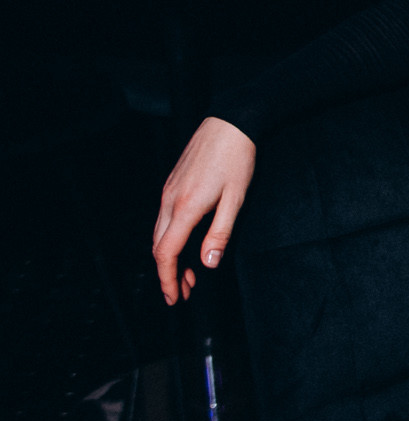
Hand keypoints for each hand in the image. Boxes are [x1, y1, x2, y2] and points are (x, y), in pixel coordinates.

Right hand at [152, 117, 255, 304]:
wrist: (230, 122)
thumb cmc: (237, 158)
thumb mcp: (236, 198)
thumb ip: (220, 232)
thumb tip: (207, 262)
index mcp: (185, 208)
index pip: (167, 253)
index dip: (168, 279)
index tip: (174, 297)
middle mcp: (169, 201)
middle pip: (159, 247)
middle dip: (169, 273)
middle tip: (184, 291)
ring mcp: (168, 191)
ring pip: (160, 233)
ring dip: (170, 256)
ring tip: (188, 273)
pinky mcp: (172, 183)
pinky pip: (164, 218)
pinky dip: (170, 238)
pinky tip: (185, 243)